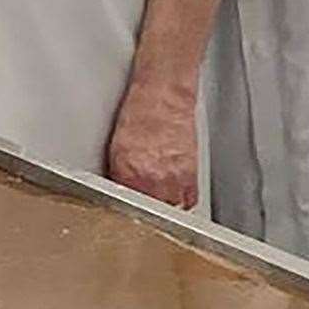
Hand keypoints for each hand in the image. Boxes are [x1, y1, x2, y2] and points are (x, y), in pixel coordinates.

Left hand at [106, 81, 198, 208]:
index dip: (124, 209)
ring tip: (159, 196)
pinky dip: (182, 200)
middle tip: (143, 202)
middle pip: (149, 211)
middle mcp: (152, 178)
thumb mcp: (117, 147)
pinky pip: (189, 201)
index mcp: (128, 171)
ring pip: (170, 209)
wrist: (163, 97)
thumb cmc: (140, 115)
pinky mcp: (192, 175)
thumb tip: (119, 191)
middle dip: (145, 209)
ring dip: (164, 206)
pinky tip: (174, 192)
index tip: (124, 210)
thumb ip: (120, 175)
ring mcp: (174, 178)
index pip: (124, 205)